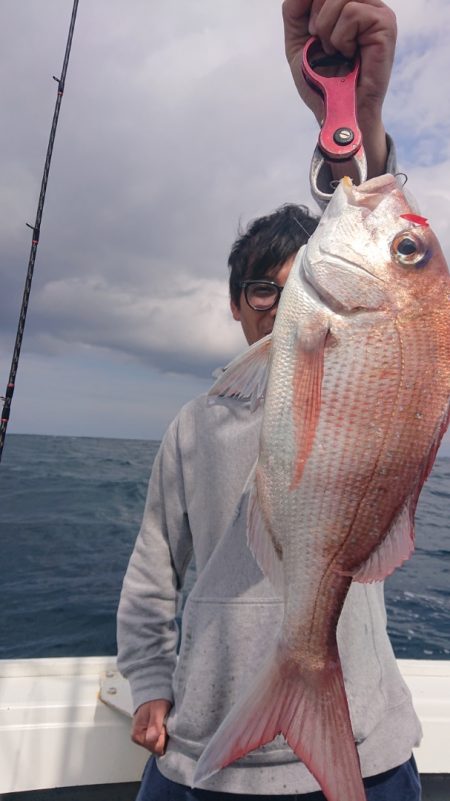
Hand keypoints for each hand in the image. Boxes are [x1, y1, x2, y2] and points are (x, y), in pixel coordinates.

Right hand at [131, 699, 171, 754]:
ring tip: (163, 723)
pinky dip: (163, 735)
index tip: (162, 725)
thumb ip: (154, 725)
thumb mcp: (157, 710)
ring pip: (159, 745)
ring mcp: (143, 738)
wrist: (154, 694)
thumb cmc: (155, 701)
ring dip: (164, 735)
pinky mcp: (148, 736)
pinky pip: (159, 741)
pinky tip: (163, 726)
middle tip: (163, 723)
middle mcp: (138, 739)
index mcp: (137, 735)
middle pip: (157, 748)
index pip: (156, 748)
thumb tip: (150, 739)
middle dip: (163, 737)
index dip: (162, 737)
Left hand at [282, 0, 396, 177]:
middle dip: (316, 19)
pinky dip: (341, 38)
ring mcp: (378, 12)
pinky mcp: (385, 24)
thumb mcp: (298, 41)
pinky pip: (352, 13)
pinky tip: (349, 55)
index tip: (312, 32)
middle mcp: (367, 4)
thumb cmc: (322, 82)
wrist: (337, 112)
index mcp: (350, 5)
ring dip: (327, 31)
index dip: (310, 7)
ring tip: (337, 52)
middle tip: (325, 46)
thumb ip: (295, 10)